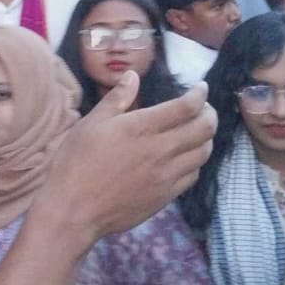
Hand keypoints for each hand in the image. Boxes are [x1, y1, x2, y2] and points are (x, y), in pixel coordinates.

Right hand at [43, 72, 216, 238]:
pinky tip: (185, 158)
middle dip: (210, 113)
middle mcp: (160, 151)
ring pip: (203, 153)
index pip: (186, 107)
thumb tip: (132, 75)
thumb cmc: (75, 163)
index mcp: (140, 128)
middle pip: (204, 129)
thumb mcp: (90, 124)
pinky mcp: (164, 197)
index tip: (201, 88)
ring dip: (206, 138)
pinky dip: (195, 161)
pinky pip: (192, 175)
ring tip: (198, 131)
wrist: (73, 209)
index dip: (200, 94)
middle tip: (204, 108)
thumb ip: (116, 99)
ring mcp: (165, 176)